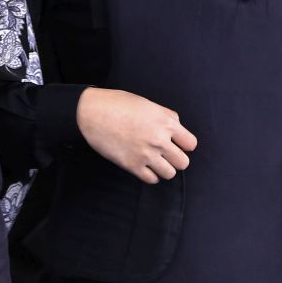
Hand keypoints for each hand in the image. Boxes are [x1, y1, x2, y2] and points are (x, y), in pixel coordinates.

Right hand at [76, 87, 197, 184]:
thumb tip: (177, 126)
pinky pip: (152, 179)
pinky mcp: (132, 165)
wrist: (90, 112)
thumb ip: (165, 115)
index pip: (191, 144)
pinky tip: (143, 166)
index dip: (184, 144)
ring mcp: (146, 154)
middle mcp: (159, 140)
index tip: (176, 144)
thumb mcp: (145, 103)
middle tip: (164, 154)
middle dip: (175, 158)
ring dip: (163, 168)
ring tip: (153, 161)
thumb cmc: (116, 104)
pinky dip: (150, 175)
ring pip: (169, 174)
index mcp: (165, 122)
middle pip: (183, 163)